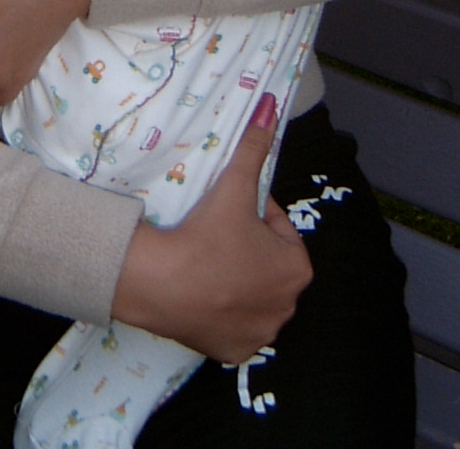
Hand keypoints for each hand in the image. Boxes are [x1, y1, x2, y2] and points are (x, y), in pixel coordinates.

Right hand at [111, 95, 311, 361]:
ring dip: (236, 278)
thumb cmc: (206, 235)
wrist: (161, 283)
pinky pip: (232, 324)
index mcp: (297, 268)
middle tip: (215, 233)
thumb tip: (270, 106)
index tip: (228, 210)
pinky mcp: (233, 353)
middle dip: (247, 247)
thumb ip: (254, 147)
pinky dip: (221, 310)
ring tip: (206, 259)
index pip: (278, 229)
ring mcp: (260, 334)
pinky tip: (203, 292)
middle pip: (266, 263)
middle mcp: (287, 307)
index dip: (253, 213)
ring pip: (251, 295)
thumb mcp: (234, 187)